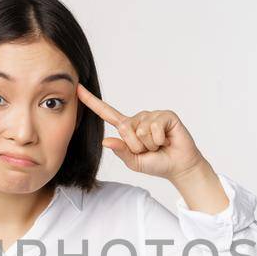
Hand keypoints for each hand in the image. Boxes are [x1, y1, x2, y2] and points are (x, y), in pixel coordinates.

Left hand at [77, 83, 207, 179]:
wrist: (178, 167)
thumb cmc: (156, 163)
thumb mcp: (134, 162)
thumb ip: (121, 151)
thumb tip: (105, 141)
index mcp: (128, 128)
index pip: (106, 113)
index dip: (92, 102)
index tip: (78, 88)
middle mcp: (138, 118)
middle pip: (124, 128)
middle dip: (136, 146)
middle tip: (149, 150)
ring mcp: (152, 115)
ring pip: (141, 130)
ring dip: (150, 144)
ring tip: (159, 145)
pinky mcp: (166, 115)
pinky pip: (155, 127)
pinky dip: (160, 139)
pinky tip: (167, 140)